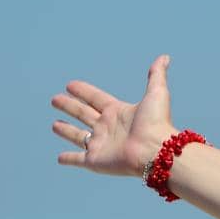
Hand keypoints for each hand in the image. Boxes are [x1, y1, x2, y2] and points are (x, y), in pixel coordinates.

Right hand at [51, 55, 177, 177]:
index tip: (70, 85)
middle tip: (55, 100)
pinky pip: (78, 159)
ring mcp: (101, 144)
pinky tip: (60, 158)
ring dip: (66, 131)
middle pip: (83, 114)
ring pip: (78, 136)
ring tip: (54, 126)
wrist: (155, 150)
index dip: (83, 91)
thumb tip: (165, 57)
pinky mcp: (95, 160)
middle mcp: (108, 127)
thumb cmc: (156, 123)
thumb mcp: (156, 94)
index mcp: (118, 112)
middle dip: (69, 107)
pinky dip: (69, 159)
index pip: (96, 98)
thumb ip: (156, 75)